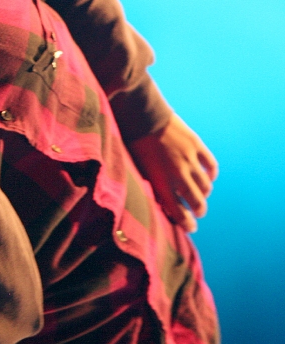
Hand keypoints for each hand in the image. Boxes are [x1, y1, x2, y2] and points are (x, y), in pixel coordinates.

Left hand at [128, 113, 218, 232]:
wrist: (140, 116)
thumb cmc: (131, 144)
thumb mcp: (136, 169)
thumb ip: (149, 184)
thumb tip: (157, 199)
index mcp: (160, 182)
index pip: (178, 211)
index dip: (186, 223)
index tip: (190, 228)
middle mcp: (178, 174)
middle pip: (197, 202)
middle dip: (198, 211)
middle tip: (197, 213)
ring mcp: (190, 160)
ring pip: (206, 187)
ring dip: (205, 195)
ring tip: (201, 196)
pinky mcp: (196, 146)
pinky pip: (211, 166)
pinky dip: (211, 175)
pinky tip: (208, 177)